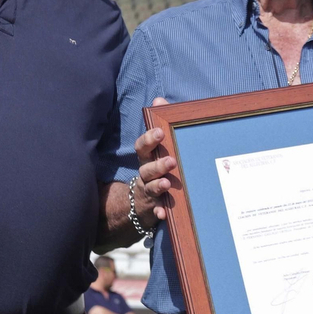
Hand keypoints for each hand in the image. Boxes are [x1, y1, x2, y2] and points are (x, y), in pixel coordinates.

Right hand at [134, 98, 178, 220]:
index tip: (160, 132)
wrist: (140, 202)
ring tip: (166, 183)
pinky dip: (158, 212)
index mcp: (147, 158)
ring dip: (157, 185)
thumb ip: (160, 125)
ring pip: (150, 188)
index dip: (149, 139)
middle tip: (172, 160)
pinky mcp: (154, 208)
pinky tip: (163, 214)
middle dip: (157, 164)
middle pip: (146, 168)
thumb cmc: (155, 167)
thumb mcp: (157, 148)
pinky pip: (155, 211)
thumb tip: (159, 100)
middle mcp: (145, 174)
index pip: (142, 147)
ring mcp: (148, 192)